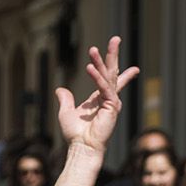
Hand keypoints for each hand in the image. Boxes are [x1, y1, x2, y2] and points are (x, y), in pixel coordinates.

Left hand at [54, 36, 140, 156]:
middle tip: (116, 38)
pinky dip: (96, 77)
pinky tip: (89, 67)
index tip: (125, 59)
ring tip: (93, 49)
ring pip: (107, 76)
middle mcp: (108, 98)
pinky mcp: (111, 106)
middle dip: (113, 55)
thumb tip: (60, 90)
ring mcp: (111, 102)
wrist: (81, 147)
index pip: (109, 79)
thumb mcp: (66, 112)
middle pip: (112, 72)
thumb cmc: (75, 134)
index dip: (116, 68)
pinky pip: (103, 87)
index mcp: (99, 99)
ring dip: (100, 61)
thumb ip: (66, 99)